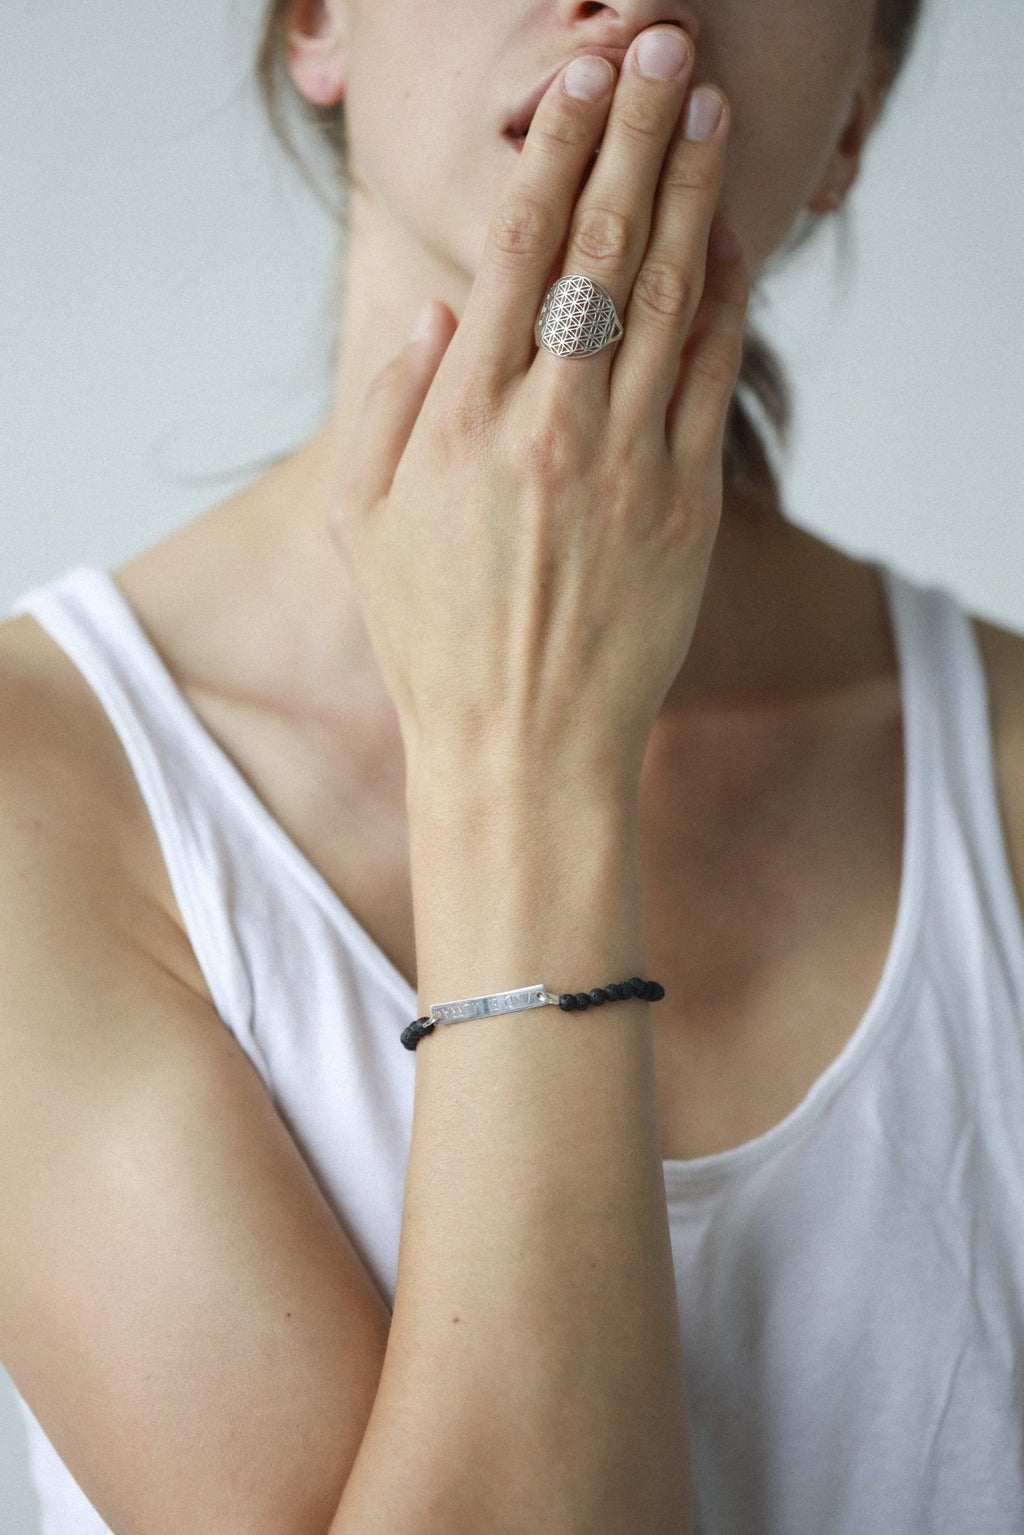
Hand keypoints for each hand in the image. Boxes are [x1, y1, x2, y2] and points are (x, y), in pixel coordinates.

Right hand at [331, 25, 749, 793]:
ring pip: (666, 294)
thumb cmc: (430, 639)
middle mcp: (548, 425)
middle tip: (657, 49)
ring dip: (688, 190)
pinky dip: (723, 298)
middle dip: (631, 133)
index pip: (515, 253)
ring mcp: (627, 462)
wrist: (522, 745)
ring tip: (702, 110)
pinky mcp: (687, 504)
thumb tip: (440, 311)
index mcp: (460, 421)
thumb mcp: (360, 523)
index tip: (577, 86)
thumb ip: (388, 403)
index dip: (552, 154)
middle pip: (599, 246)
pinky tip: (726, 238)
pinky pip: (712, 377)